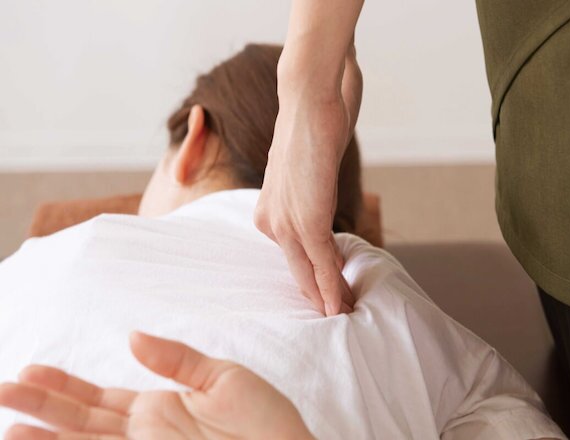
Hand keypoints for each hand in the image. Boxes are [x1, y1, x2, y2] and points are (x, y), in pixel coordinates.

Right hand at [0, 332, 312, 439]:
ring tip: (10, 428)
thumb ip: (177, 360)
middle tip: (4, 391)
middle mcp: (146, 435)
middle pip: (83, 422)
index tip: (32, 370)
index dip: (66, 386)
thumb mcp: (224, 378)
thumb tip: (131, 337)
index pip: (102, 397)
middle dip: (43, 407)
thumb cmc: (268, 424)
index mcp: (162, 408)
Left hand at [255, 46, 362, 315]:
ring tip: (342, 315)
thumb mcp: (311, 174)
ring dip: (327, 296)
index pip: (292, 256)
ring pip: (307, 270)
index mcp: (268, 212)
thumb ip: (315, 201)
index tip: (325, 298)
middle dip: (314, 295)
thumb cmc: (313, 131)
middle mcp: (269, 220)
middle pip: (295, 269)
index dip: (310, 279)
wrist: (308, 100)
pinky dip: (332, 285)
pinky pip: (320, 261)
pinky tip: (340, 304)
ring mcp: (285, 221)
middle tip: (332, 319)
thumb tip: (327, 221)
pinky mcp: (306, 219)